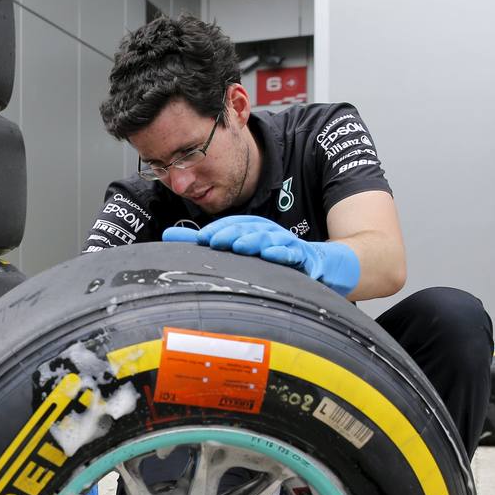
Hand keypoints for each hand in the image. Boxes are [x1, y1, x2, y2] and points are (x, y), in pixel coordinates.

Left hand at [162, 215, 359, 296]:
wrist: (328, 268)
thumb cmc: (279, 259)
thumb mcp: (242, 249)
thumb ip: (205, 242)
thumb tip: (166, 236)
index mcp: (255, 231)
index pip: (234, 226)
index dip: (218, 230)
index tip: (201, 239)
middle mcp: (270, 235)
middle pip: (250, 230)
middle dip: (232, 233)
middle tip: (213, 241)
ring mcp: (289, 246)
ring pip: (270, 240)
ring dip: (254, 241)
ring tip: (239, 246)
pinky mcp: (307, 260)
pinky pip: (295, 255)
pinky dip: (284, 254)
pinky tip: (272, 255)